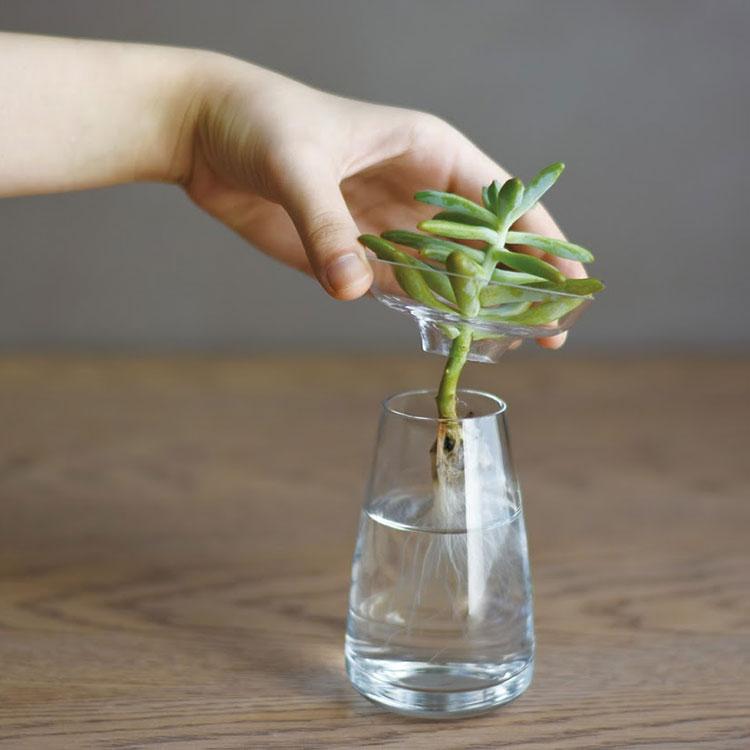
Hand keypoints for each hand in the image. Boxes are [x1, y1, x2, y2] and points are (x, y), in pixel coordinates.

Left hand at [178, 54, 583, 347]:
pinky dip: (426, 312)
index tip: (570, 286)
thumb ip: (327, 225)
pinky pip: (402, 288)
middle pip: (485, 246)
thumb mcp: (297, 164)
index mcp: (428, 151)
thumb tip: (353, 288)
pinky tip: (448, 337)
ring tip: (509, 348)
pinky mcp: (355, 251)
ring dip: (477, 308)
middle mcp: (417, 191)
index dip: (542, 244)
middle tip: (549, 338)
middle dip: (519, 289)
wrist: (206, 133)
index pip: (504, 202)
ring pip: (448, 272)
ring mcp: (387, 224)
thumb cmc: (260, 123)